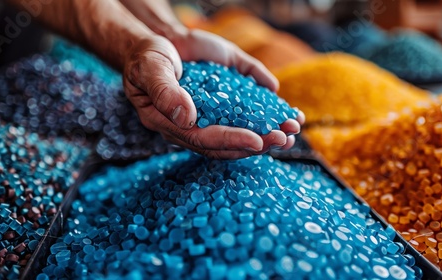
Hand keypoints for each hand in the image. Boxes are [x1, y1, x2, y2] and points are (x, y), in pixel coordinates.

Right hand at [123, 36, 302, 158]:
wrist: (157, 42)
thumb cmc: (147, 59)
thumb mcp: (151, 70)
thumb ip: (164, 92)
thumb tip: (186, 117)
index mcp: (178, 125)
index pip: (207, 140)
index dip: (232, 142)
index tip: (257, 141)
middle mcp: (200, 122)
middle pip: (231, 140)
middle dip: (260, 142)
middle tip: (285, 138)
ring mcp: (216, 108)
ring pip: (244, 125)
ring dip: (270, 128)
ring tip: (294, 127)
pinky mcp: (227, 91)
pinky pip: (248, 99)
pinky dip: (266, 99)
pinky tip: (282, 101)